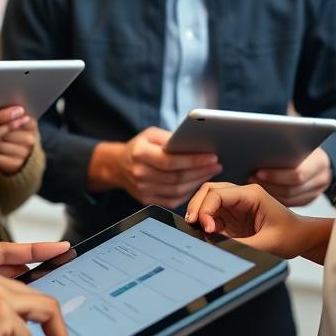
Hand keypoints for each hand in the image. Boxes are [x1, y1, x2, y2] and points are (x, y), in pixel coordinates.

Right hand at [89, 127, 221, 207]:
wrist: (118, 166)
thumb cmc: (140, 147)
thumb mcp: (151, 134)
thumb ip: (171, 138)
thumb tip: (196, 143)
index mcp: (139, 154)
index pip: (169, 161)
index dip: (193, 160)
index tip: (212, 156)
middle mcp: (139, 174)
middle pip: (176, 177)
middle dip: (200, 171)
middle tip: (217, 164)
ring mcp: (143, 190)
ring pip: (177, 191)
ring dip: (197, 182)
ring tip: (211, 172)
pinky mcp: (147, 200)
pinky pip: (173, 200)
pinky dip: (189, 192)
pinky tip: (197, 182)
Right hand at [184, 181, 306, 257]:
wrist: (301, 238)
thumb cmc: (291, 236)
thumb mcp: (269, 243)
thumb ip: (244, 246)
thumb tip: (219, 247)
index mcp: (251, 195)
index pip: (217, 194)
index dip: (206, 209)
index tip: (207, 228)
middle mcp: (240, 195)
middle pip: (208, 191)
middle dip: (197, 207)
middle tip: (193, 226)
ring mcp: (235, 204)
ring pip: (207, 200)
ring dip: (200, 213)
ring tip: (198, 230)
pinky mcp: (232, 215)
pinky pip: (212, 214)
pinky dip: (206, 222)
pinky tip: (209, 234)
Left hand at [249, 147, 331, 206]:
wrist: (317, 155)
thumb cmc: (302, 143)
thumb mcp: (296, 138)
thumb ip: (282, 144)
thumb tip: (255, 148)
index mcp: (319, 161)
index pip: (298, 174)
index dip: (275, 175)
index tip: (257, 171)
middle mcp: (321, 178)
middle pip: (291, 189)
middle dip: (268, 184)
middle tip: (250, 178)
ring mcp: (316, 191)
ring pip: (289, 199)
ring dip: (268, 191)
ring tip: (252, 183)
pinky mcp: (308, 199)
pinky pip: (289, 203)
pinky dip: (274, 197)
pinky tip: (261, 190)